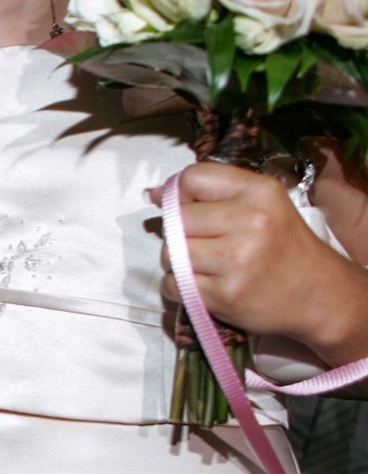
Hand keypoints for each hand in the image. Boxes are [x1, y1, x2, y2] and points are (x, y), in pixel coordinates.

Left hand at [152, 162, 367, 366]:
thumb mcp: (264, 204)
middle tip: (203, 242)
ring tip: (205, 264)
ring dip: (178, 261)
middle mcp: (249, 223)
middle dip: (180, 232)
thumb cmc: (284, 247)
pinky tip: (205, 283)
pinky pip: (173, 285)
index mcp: (258, 192)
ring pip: (170, 254)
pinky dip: (180, 286)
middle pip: (177, 219)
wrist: (319, 295)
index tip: (185, 207)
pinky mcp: (223, 295)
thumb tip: (153, 194)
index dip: (179, 193)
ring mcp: (235, 261)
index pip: (192, 178)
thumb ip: (213, 192)